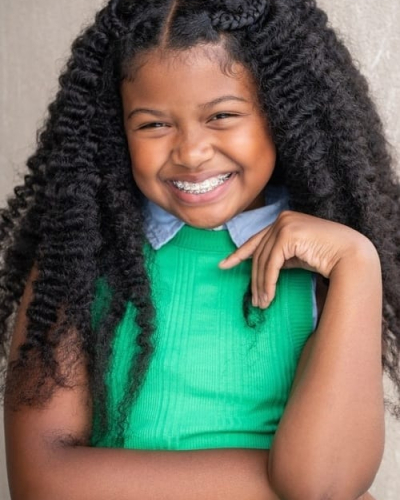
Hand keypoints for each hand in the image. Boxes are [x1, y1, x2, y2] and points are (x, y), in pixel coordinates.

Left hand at [219, 210, 376, 308]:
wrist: (349, 255)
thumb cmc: (326, 256)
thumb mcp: (297, 255)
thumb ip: (280, 257)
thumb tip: (261, 270)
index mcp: (282, 221)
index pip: (256, 240)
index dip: (239, 254)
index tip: (224, 265)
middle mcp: (281, 219)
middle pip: (259, 253)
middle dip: (254, 279)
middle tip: (254, 300)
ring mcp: (284, 225)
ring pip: (263, 260)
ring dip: (261, 285)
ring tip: (261, 303)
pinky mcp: (288, 234)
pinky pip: (271, 264)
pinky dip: (268, 282)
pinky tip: (268, 296)